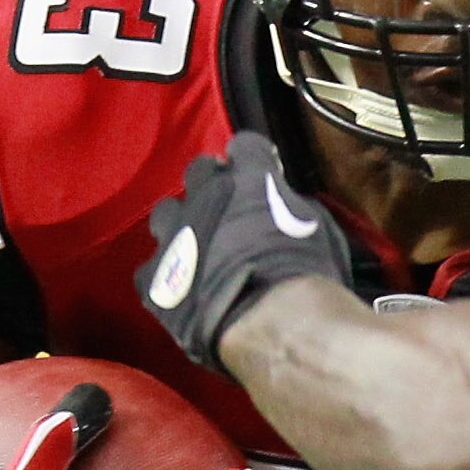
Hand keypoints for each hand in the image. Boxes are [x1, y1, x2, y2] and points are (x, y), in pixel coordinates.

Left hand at [138, 131, 353, 372]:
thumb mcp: (316, 226)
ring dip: (184, 223)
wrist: (272, 323)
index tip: (265, 174)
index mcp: (249, 177)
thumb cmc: (307, 273)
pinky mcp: (153, 279)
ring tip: (202, 248)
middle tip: (231, 209)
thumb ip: (288, 205)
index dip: (254, 159)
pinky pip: (153, 269)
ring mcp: (173, 236)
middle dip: (214, 184)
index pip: (245, 146)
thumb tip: (280, 205)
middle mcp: (204, 195)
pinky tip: (187, 292)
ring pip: (167, 213)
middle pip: (199, 172)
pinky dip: (169, 276)